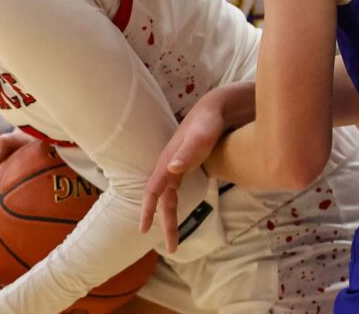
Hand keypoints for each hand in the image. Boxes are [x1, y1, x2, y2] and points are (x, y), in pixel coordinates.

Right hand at [139, 98, 226, 252]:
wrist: (215, 111)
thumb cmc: (207, 124)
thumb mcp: (200, 139)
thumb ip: (185, 154)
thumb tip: (171, 169)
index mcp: (167, 162)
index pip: (153, 191)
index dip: (147, 210)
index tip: (143, 230)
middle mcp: (167, 167)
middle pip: (161, 201)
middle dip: (165, 224)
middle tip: (173, 248)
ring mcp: (175, 167)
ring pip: (168, 198)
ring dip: (169, 218)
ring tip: (175, 239)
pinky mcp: (184, 166)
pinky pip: (173, 191)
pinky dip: (172, 206)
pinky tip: (176, 214)